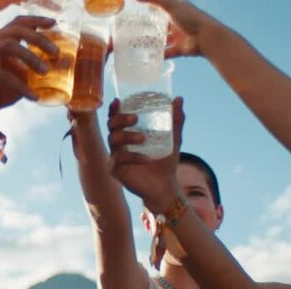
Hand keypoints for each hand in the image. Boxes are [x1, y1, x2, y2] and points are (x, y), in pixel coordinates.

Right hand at [0, 16, 57, 122]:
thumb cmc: (2, 89)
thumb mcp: (22, 74)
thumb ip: (35, 65)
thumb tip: (63, 62)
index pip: (17, 23)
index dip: (36, 20)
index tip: (53, 23)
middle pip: (15, 31)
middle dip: (38, 39)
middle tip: (55, 52)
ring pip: (9, 45)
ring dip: (31, 57)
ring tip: (46, 71)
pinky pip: (4, 76)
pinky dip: (22, 86)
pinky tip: (34, 97)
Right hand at [106, 97, 185, 211]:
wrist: (165, 186)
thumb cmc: (165, 162)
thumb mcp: (173, 139)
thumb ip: (176, 121)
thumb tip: (179, 99)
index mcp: (128, 134)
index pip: (116, 119)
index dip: (114, 110)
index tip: (118, 101)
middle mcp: (119, 144)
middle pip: (111, 126)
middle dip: (121, 119)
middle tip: (135, 118)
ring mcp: (115, 157)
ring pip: (113, 140)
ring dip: (127, 136)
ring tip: (143, 138)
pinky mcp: (115, 170)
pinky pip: (119, 158)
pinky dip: (133, 156)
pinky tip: (146, 158)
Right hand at [139, 0, 222, 57]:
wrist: (207, 37)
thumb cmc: (190, 18)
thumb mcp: (170, 5)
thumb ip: (154, 0)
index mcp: (175, 9)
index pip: (159, 7)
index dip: (148, 8)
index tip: (134, 12)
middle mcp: (177, 22)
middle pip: (160, 24)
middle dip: (148, 27)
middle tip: (132, 31)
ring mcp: (178, 36)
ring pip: (162, 39)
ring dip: (152, 42)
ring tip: (137, 44)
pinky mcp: (180, 49)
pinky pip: (167, 53)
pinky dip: (159, 56)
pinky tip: (148, 57)